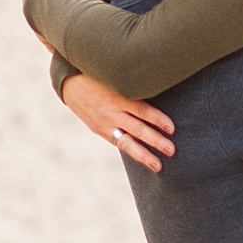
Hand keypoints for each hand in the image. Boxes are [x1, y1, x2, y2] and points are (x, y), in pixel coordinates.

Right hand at [61, 71, 175, 170]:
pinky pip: (119, 143)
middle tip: (171, 151)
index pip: (142, 110)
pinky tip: (145, 159)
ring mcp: (106, 124)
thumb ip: (133, 84)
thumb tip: (159, 83)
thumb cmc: (99, 75)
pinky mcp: (101, 131)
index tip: (172, 128)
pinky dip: (132, 151)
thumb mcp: (115, 76)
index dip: (157, 119)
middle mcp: (112, 112)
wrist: (69, 84)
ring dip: (144, 155)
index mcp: (118, 96)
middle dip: (155, 141)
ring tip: (158, 166)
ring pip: (128, 142)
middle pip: (138, 129)